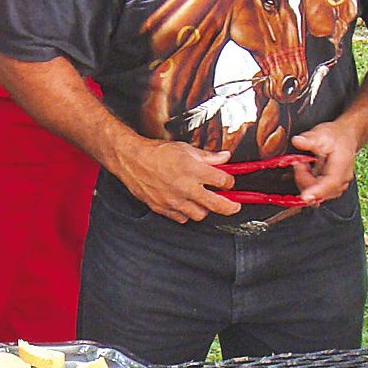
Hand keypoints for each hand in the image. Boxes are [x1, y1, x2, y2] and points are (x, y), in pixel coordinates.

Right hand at [116, 139, 237, 221]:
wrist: (132, 160)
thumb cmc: (157, 153)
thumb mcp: (186, 149)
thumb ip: (208, 156)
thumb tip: (225, 158)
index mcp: (194, 169)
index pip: (223, 181)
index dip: (230, 182)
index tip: (229, 182)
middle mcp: (186, 187)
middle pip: (218, 205)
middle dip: (231, 207)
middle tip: (235, 206)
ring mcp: (174, 200)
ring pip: (200, 215)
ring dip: (205, 209)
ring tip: (204, 201)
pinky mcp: (163, 208)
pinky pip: (182, 218)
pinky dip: (187, 213)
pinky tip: (186, 204)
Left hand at [289, 121, 360, 203]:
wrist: (345, 137)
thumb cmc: (336, 137)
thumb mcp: (322, 134)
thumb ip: (309, 139)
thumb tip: (297, 141)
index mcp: (342, 167)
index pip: (331, 183)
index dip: (317, 191)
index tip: (304, 196)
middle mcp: (342, 180)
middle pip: (321, 192)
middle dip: (304, 179)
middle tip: (299, 163)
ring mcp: (337, 186)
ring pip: (317, 194)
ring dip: (305, 181)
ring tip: (304, 164)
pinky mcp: (331, 188)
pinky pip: (316, 193)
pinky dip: (307, 184)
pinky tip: (306, 172)